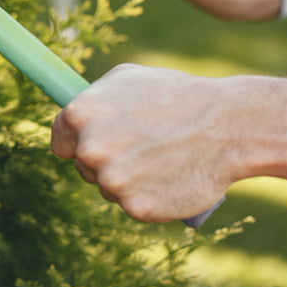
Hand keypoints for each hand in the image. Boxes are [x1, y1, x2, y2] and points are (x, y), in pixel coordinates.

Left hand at [51, 64, 237, 221]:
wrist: (226, 126)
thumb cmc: (177, 96)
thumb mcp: (128, 78)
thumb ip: (93, 98)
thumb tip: (72, 114)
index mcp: (80, 115)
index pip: (60, 141)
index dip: (77, 142)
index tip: (97, 143)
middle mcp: (90, 149)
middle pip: (83, 167)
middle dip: (106, 160)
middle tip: (140, 148)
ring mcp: (112, 181)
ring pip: (109, 188)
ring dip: (128, 181)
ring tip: (160, 159)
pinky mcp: (136, 208)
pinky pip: (134, 206)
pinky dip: (149, 198)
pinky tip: (168, 179)